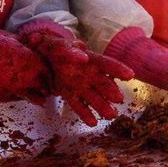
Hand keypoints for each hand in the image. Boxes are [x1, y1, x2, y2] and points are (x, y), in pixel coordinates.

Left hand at [19, 22, 133, 124]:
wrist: (37, 55)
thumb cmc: (51, 46)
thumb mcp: (57, 43)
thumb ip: (68, 49)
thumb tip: (82, 57)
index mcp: (88, 58)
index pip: (106, 63)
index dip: (118, 69)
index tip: (130, 75)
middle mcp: (88, 74)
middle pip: (102, 83)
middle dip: (110, 91)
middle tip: (118, 99)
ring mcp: (80, 85)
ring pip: (93, 96)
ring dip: (102, 106)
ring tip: (110, 115)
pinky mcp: (69, 94)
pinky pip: (78, 105)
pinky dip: (85, 114)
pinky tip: (93, 123)